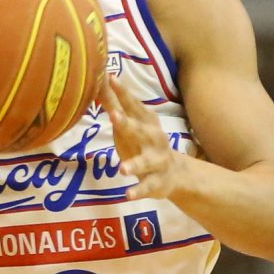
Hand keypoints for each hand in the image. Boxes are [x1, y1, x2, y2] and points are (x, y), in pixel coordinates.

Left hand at [100, 73, 185, 200]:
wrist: (175, 173)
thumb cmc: (144, 141)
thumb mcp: (131, 122)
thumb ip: (115, 104)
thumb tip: (98, 79)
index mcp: (146, 121)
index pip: (133, 105)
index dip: (123, 92)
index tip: (110, 78)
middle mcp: (153, 138)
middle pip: (139, 130)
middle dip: (127, 123)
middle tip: (113, 115)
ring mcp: (156, 161)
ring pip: (145, 162)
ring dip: (134, 165)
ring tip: (122, 169)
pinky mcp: (156, 182)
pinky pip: (146, 187)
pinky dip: (138, 191)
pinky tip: (128, 195)